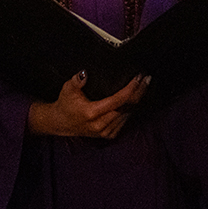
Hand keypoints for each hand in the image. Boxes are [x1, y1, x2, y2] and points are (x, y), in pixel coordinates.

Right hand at [27, 71, 148, 138]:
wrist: (61, 123)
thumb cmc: (66, 104)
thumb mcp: (68, 89)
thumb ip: (77, 80)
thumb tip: (84, 73)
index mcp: (92, 113)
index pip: (118, 100)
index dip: (130, 89)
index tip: (138, 78)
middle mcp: (100, 124)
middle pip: (126, 107)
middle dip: (138, 93)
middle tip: (146, 79)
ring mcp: (105, 132)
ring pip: (127, 115)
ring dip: (137, 101)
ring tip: (143, 87)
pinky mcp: (108, 135)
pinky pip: (124, 121)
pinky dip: (131, 110)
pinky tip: (135, 100)